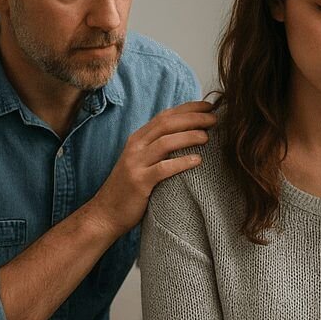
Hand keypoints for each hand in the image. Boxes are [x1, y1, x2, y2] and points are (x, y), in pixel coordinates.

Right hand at [89, 100, 215, 237]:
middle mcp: (136, 146)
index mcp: (138, 138)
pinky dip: (182, 163)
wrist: (105, 213)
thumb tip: (187, 135)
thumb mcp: (142, 161)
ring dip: (189, 136)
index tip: (208, 106)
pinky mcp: (139, 182)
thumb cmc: (130, 188)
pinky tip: (198, 161)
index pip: (165, 116)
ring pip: (165, 142)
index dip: (188, 108)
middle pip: (167, 124)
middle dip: (193, 118)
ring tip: (207, 137)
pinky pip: (163, 169)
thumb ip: (158, 147)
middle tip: (214, 118)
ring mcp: (136, 163)